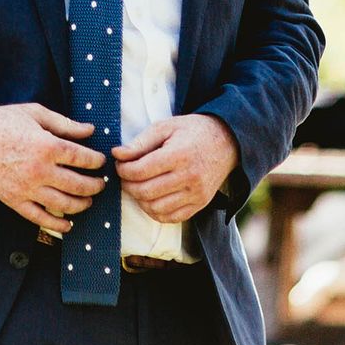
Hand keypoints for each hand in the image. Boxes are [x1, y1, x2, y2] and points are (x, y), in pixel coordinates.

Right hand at [0, 102, 106, 231]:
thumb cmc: (2, 120)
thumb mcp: (35, 113)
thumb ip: (65, 123)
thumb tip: (90, 130)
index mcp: (47, 146)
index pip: (83, 159)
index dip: (96, 161)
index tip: (100, 161)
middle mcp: (40, 170)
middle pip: (79, 185)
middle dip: (96, 185)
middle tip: (101, 183)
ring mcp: (27, 189)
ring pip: (65, 205)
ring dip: (82, 204)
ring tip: (88, 200)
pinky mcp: (14, 201)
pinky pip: (41, 219)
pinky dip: (58, 225)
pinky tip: (68, 224)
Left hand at [112, 114, 238, 223]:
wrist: (227, 142)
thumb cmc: (192, 131)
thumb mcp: (165, 127)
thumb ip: (140, 142)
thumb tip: (117, 154)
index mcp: (179, 155)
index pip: (141, 171)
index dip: (123, 169)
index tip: (119, 163)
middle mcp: (189, 178)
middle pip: (146, 191)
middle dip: (127, 185)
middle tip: (124, 176)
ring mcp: (196, 194)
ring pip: (155, 208)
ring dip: (139, 199)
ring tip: (136, 186)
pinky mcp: (200, 205)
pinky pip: (170, 218)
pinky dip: (154, 211)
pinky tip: (150, 198)